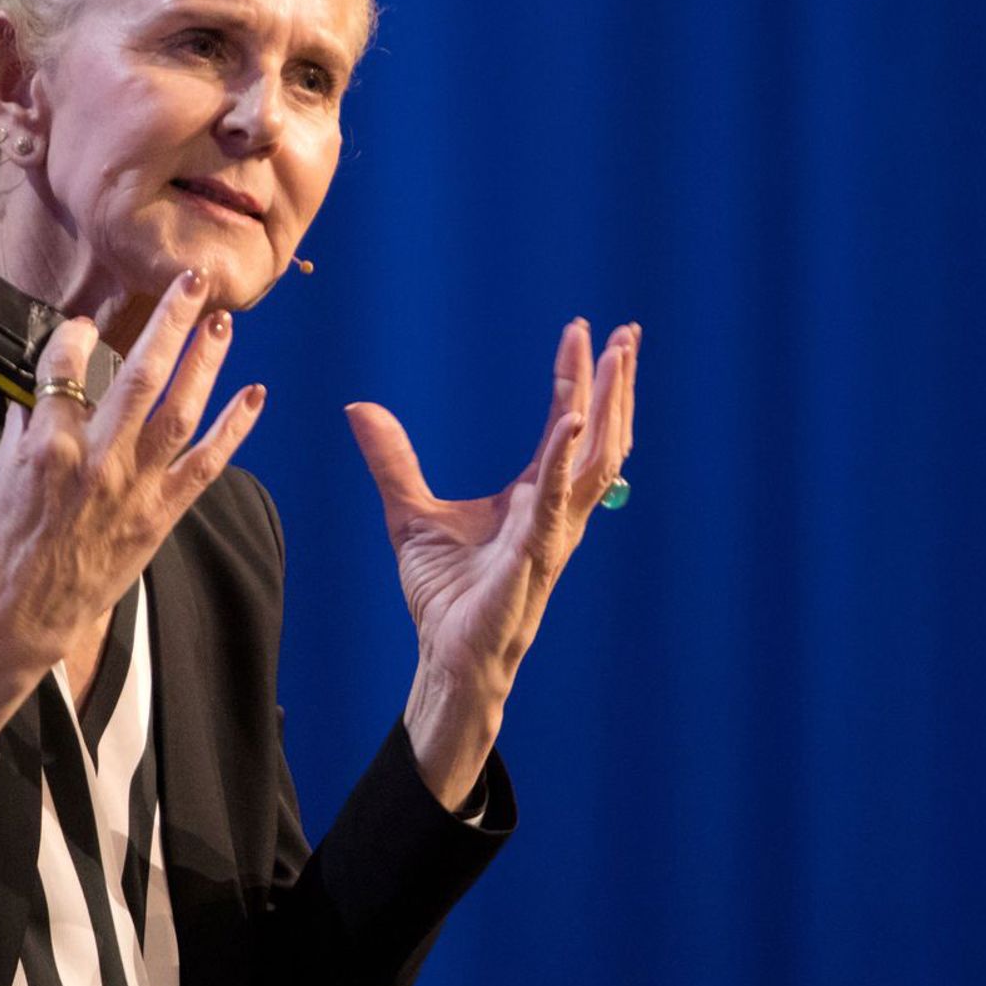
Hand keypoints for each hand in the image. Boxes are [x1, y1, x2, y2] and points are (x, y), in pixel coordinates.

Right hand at [0, 268, 265, 788]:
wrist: (24, 610)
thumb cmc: (8, 540)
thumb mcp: (1, 471)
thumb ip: (27, 423)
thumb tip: (43, 386)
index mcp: (49, 443)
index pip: (67, 366)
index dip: (79, 335)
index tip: (88, 321)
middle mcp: (97, 458)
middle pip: (140, 374)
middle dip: (168, 322)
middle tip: (191, 281)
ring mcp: (133, 486)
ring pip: (180, 411)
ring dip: (205, 363)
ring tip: (222, 324)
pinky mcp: (159, 514)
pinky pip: (206, 465)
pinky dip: (234, 429)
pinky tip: (255, 396)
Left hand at [347, 318, 639, 804]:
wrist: (447, 656)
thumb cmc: (444, 594)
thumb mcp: (409, 512)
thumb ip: (392, 459)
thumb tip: (359, 408)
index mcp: (535, 496)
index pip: (566, 424)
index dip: (576, 378)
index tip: (581, 330)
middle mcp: (556, 509)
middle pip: (599, 435)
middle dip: (616, 383)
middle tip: (626, 331)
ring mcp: (553, 531)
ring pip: (596, 460)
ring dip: (609, 408)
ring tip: (616, 359)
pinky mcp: (534, 555)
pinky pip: (555, 500)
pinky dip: (561, 459)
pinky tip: (571, 421)